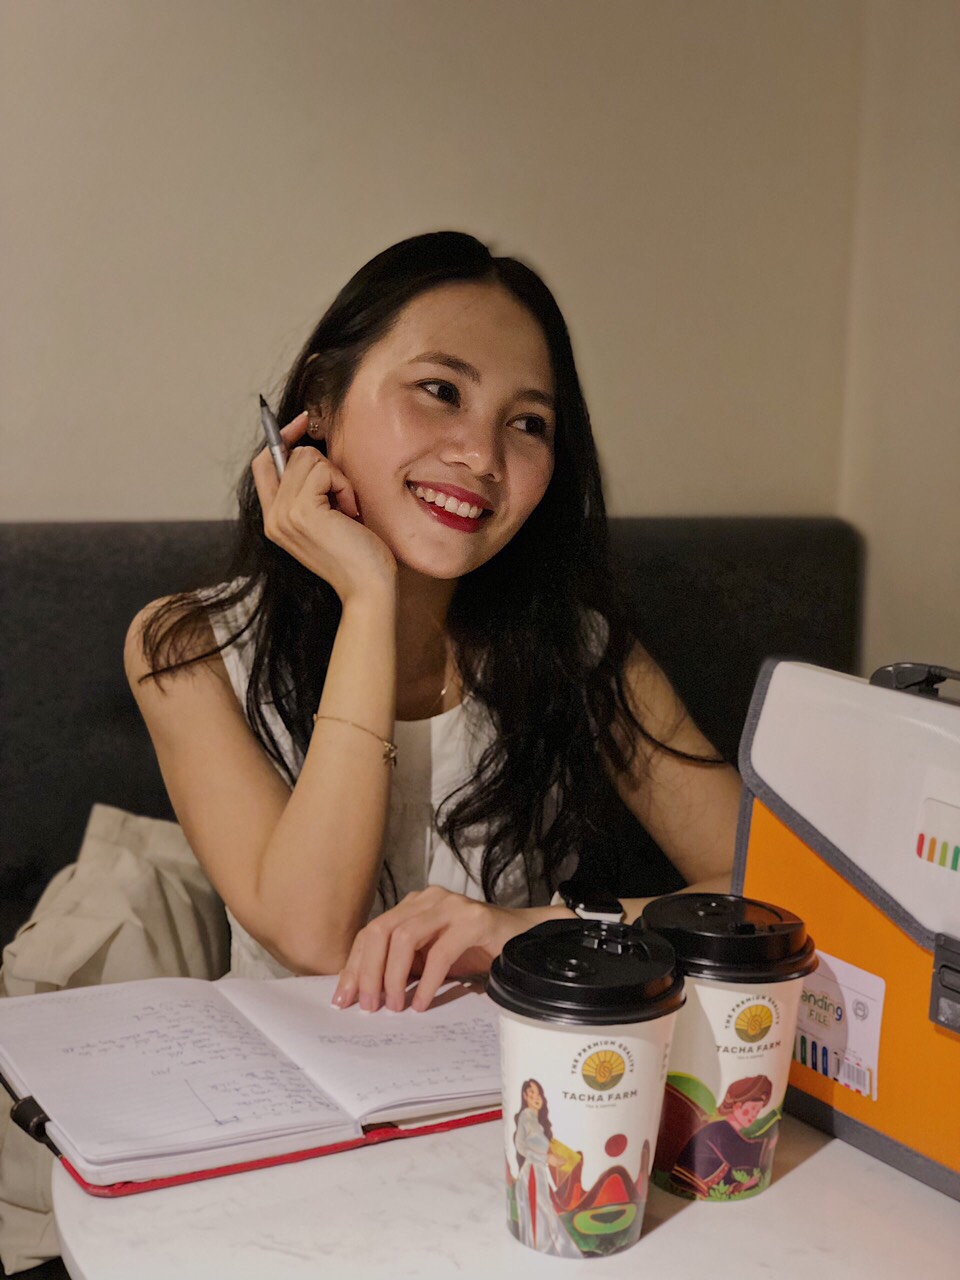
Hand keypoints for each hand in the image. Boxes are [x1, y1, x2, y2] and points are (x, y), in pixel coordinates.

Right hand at [252, 411, 396, 601]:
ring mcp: (284, 514)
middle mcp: (273, 517)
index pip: (262, 463)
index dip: (282, 438)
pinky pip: (324, 470)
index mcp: (274, 519)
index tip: (304, 422)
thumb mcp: (326, 518)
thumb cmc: (358, 555)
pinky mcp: (302, 511)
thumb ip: (309, 490)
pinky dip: (344, 486)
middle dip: (326, 468)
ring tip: (347, 510)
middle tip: (343, 502)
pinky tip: (350, 513)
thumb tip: (309, 449)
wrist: (367, 588)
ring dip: (338, 478)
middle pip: (292, 455)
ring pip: (309, 458)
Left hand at [332, 886, 550, 1012]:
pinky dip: (427, 981)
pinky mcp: (474, 920)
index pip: (372, 931)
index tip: (343, 998)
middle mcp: (428, 898)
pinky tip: (423, 1003)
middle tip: (367, 1006)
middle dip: (368, 971)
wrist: (524, 938)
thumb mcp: (430, 958)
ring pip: (404, 936)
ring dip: (393, 976)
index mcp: (413, 904)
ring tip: (394, 1006)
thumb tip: (365, 993)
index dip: (355, 965)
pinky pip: (440, 951)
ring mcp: (452, 906)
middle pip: (381, 930)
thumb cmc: (474, 951)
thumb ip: (403, 965)